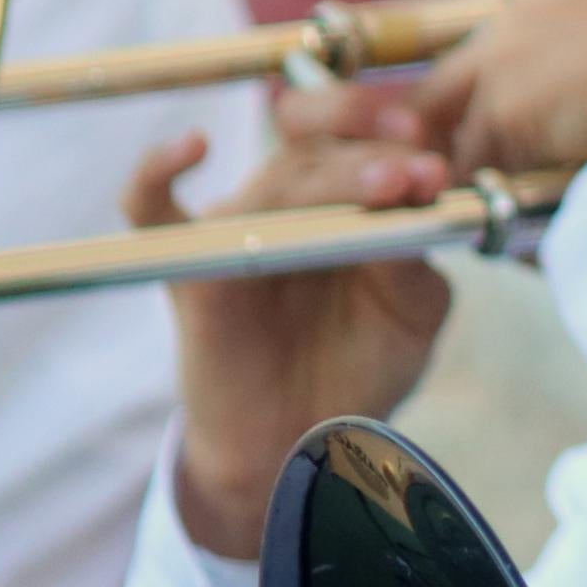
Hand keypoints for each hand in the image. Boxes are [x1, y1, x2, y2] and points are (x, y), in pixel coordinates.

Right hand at [135, 99, 456, 559]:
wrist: (305, 442)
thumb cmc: (359, 370)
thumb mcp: (413, 314)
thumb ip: (416, 258)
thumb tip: (413, 202)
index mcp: (346, 202)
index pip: (363, 145)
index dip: (396, 143)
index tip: (435, 164)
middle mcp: (290, 206)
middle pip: (319, 153)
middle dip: (372, 153)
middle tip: (413, 172)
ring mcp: (237, 230)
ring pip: (274, 180)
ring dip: (332, 174)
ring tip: (387, 185)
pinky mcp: (187, 266)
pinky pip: (151, 206)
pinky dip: (157, 171)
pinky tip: (193, 146)